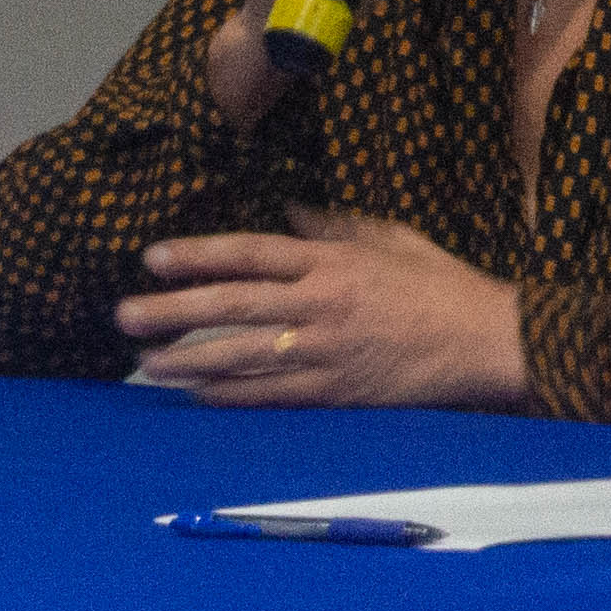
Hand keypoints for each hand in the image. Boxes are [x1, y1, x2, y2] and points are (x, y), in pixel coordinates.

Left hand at [117, 208, 525, 409]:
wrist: (486, 341)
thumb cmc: (440, 285)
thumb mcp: (388, 238)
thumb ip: (332, 226)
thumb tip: (286, 214)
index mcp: (331, 262)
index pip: (250, 253)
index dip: (198, 255)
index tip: (153, 259)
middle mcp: (322, 305)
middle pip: (233, 305)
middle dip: (174, 311)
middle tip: (125, 316)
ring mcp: (326, 351)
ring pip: (243, 355)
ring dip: (189, 359)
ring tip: (146, 362)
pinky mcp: (336, 391)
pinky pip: (272, 396)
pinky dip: (231, 396)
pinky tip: (195, 394)